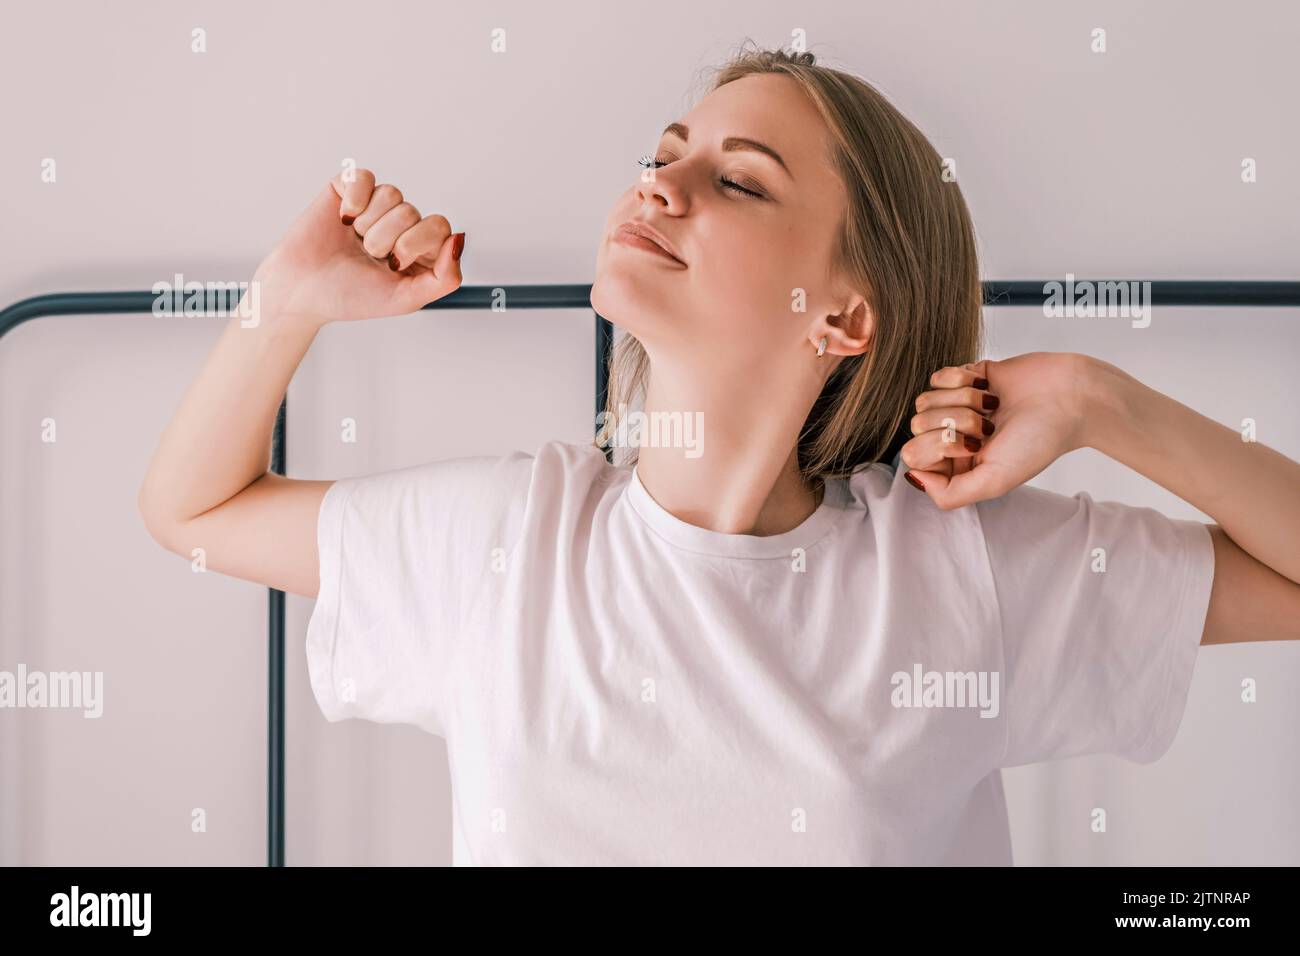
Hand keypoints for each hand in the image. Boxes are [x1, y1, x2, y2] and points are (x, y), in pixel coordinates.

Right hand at [249, 168, 465, 326]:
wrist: (301, 291)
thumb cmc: (350, 296)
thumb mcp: (407, 299)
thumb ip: (446, 277)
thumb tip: (458, 239)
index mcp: (419, 250)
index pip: (440, 227)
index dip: (416, 244)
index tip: (394, 265)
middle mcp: (400, 224)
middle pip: (412, 212)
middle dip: (385, 240)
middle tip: (367, 256)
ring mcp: (374, 205)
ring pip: (391, 194)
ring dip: (368, 225)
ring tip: (353, 240)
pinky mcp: (347, 188)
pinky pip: (365, 177)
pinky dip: (354, 199)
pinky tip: (343, 219)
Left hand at [900, 352, 1095, 509]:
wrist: (1069, 397)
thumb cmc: (1039, 440)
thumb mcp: (994, 481)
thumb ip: (950, 493)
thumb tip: (914, 478)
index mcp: (957, 464)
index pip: (914, 456)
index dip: (938, 447)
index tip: (973, 446)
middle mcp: (953, 437)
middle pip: (915, 427)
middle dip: (952, 424)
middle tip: (986, 427)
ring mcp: (956, 406)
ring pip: (924, 401)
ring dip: (961, 402)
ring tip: (992, 408)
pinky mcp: (964, 377)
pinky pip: (937, 377)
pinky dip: (962, 380)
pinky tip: (987, 388)